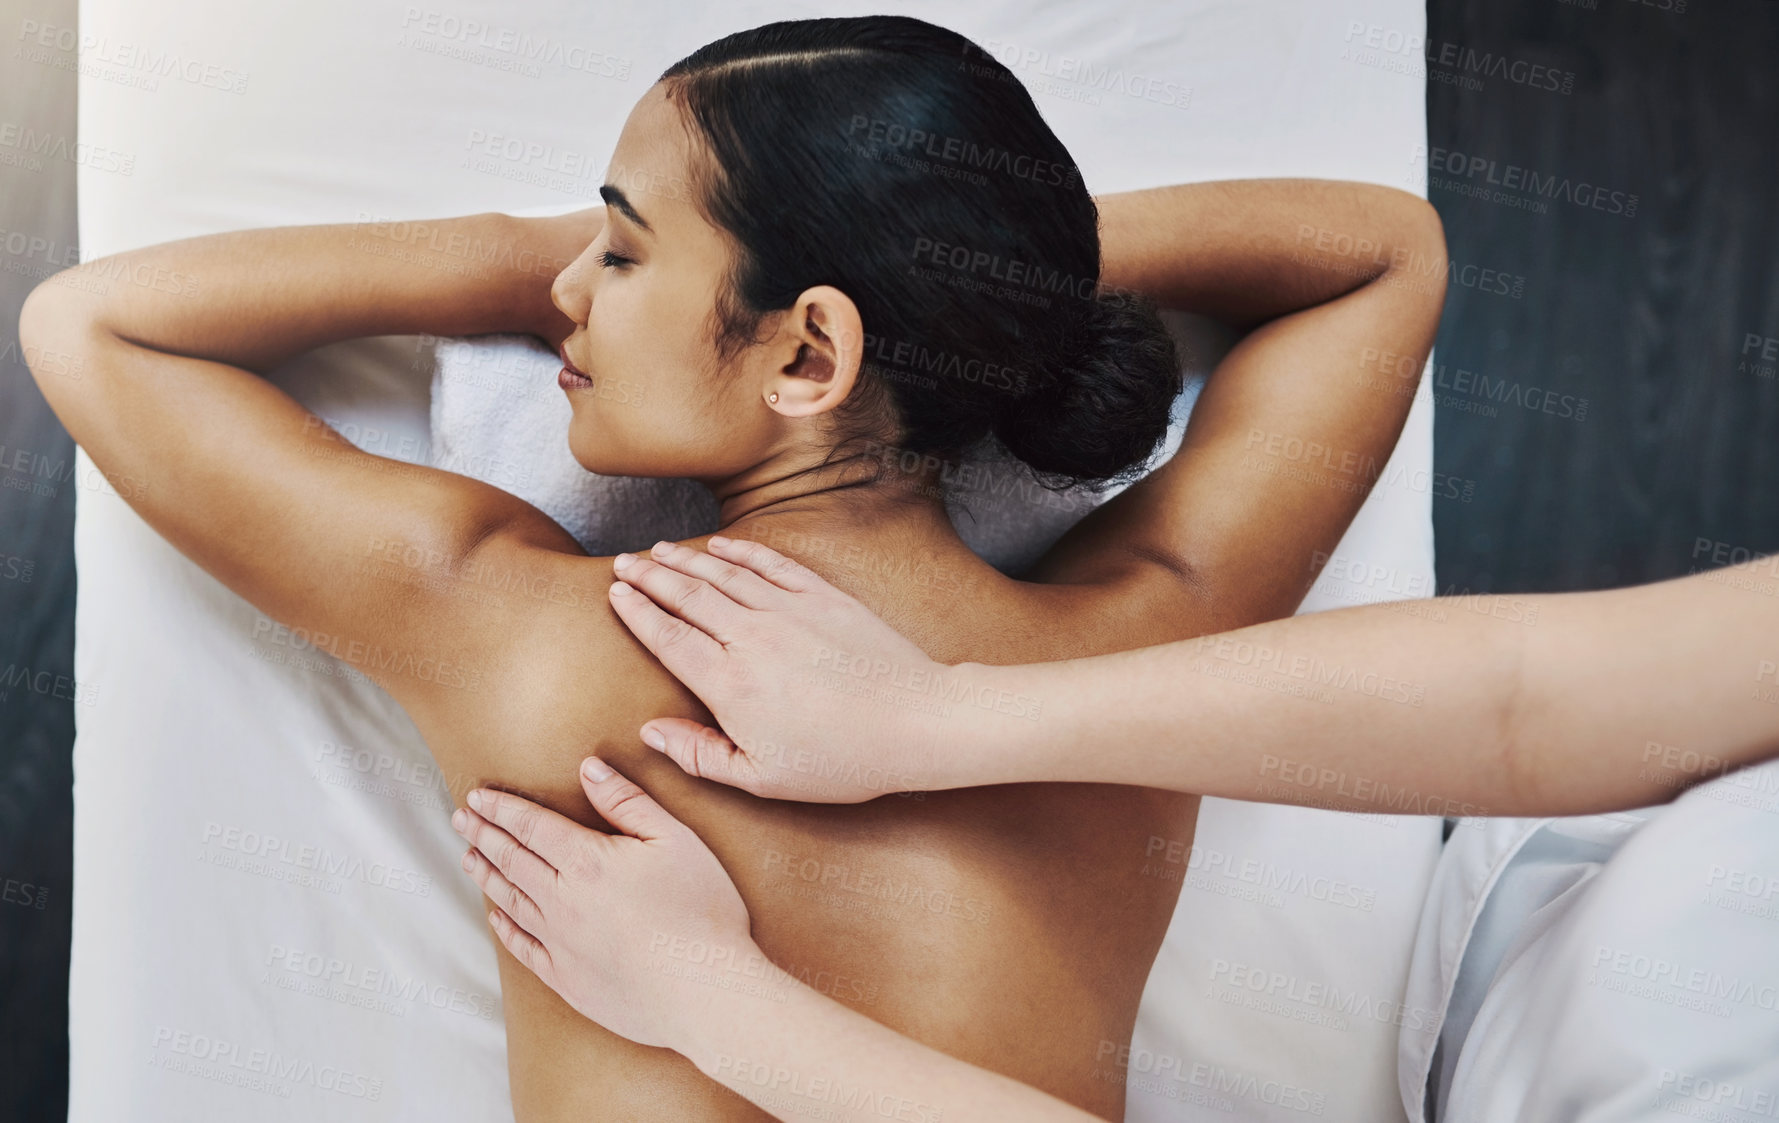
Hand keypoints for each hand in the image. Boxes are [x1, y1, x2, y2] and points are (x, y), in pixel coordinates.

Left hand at [451, 756, 754, 1051]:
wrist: (704, 993)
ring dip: (486, 876)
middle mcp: (562, 900)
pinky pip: (523, 947)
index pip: (532, 826)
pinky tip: (496, 916)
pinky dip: (504, 927)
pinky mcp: (567, 979)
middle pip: (511, 860)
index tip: (478, 796)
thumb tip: (589, 769)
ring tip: (468, 857)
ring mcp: (560, 943)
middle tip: (459, 818)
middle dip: (483, 835)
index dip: (502, 808)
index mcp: (587, 861)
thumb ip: (628, 802)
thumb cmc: (701, 912)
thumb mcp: (675, 840)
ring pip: (510, 901)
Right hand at [606, 536, 951, 801]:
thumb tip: (651, 732)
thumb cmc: (840, 761)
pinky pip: (770, 565)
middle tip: (623, 561)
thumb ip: (699, 755)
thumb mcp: (761, 779)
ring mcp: (789, 611)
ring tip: (659, 549)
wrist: (914, 722)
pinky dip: (740, 552)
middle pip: (687, 596)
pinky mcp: (823, 597)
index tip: (616, 593)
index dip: (636, 611)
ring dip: (686, 559)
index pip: (667, 637)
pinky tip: (719, 545)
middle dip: (649, 575)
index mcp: (729, 684)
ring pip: (723, 575)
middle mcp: (752, 638)